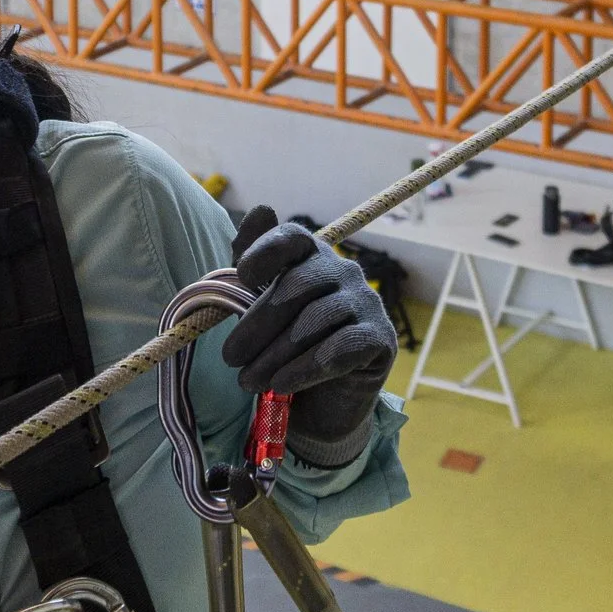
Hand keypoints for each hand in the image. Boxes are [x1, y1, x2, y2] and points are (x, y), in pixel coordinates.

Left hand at [221, 206, 394, 466]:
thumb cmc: (287, 348)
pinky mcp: (382, 338)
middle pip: (295, 286)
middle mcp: (345, 272)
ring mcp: (367, 303)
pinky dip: (304, 369)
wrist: (322, 402)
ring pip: (313, 322)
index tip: (243, 277)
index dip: (265, 250)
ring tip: (248, 381)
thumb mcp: (261, 307)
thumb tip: (262, 209)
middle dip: (256, 325)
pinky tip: (281, 386)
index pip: (292, 237)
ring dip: (274, 355)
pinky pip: (339, 349)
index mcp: (313, 258)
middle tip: (229, 358)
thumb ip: (254, 263)